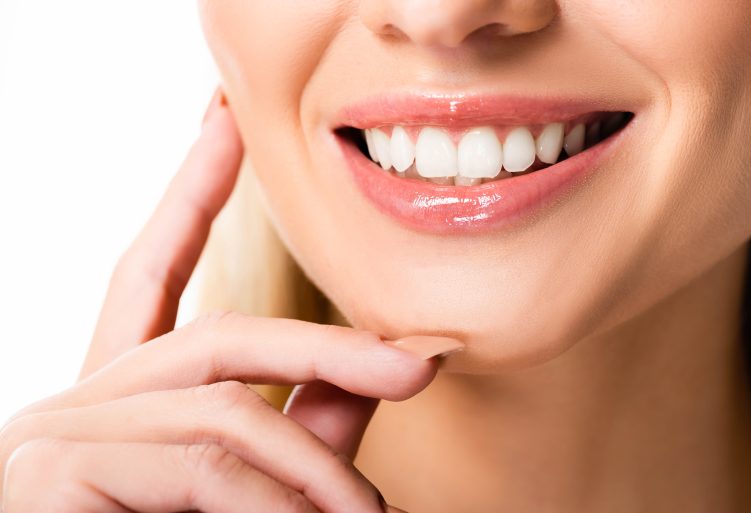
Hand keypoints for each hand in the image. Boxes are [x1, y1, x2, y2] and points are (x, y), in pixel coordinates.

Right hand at [0, 89, 462, 512]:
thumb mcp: (245, 490)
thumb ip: (301, 432)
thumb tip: (375, 380)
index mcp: (123, 396)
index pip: (153, 269)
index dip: (189, 190)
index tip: (219, 122)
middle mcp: (82, 398)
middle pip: (218, 337)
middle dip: (322, 346)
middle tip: (415, 362)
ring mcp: (56, 430)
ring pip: (222, 407)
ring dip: (312, 465)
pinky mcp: (52, 470)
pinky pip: (200, 459)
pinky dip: (272, 498)